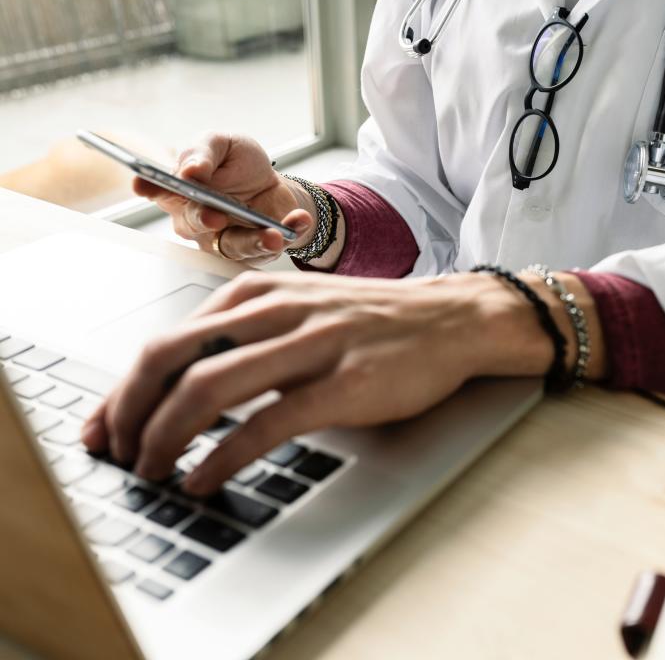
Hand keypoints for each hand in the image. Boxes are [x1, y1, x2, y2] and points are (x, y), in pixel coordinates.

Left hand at [80, 271, 560, 494]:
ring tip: (151, 472)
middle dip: (128, 412)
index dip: (123, 389)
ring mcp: (311, 344)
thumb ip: (246, 337)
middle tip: (117, 453)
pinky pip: (267, 422)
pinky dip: (223, 456)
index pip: (167, 339)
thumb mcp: (300, 312)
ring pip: (209, 388)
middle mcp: (276, 311)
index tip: (104, 426)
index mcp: (258, 294)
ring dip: (165, 437)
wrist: (451, 319)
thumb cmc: (375, 321)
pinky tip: (203, 479)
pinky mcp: (344, 382)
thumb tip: (186, 383)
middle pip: (172, 358)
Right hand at [135, 132, 314, 263]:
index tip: (143, 183)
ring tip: (272, 233)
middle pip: (191, 224)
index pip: (158, 189)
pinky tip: (298, 220)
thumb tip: (190, 170)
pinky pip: (266, 249)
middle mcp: (195, 218)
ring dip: (254, 240)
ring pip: (231, 246)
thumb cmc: (240, 164)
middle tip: (215, 214)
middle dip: (203, 219)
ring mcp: (221, 238)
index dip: (149, 187)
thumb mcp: (224, 144)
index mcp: (181, 189)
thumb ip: (204, 153)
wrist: (275, 185)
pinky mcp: (251, 251)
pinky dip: (286, 233)